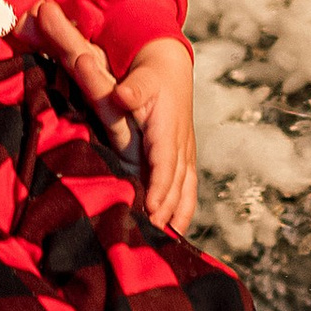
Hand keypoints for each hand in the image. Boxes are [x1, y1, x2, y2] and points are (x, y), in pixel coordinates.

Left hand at [111, 38, 197, 230]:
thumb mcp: (141, 77)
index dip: (160, 188)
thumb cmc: (151, 74)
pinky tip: (176, 229)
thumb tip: (122, 95)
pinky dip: (184, 209)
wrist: (171, 68)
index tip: (152, 210)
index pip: (166, 164)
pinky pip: (188, 188)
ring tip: (168, 241)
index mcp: (168, 129)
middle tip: (154, 237)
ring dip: (178, 215)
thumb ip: (132, 88)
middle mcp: (181, 144)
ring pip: (186, 189)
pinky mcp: (185, 157)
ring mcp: (186, 152)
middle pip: (177, 184)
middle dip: (168, 211)